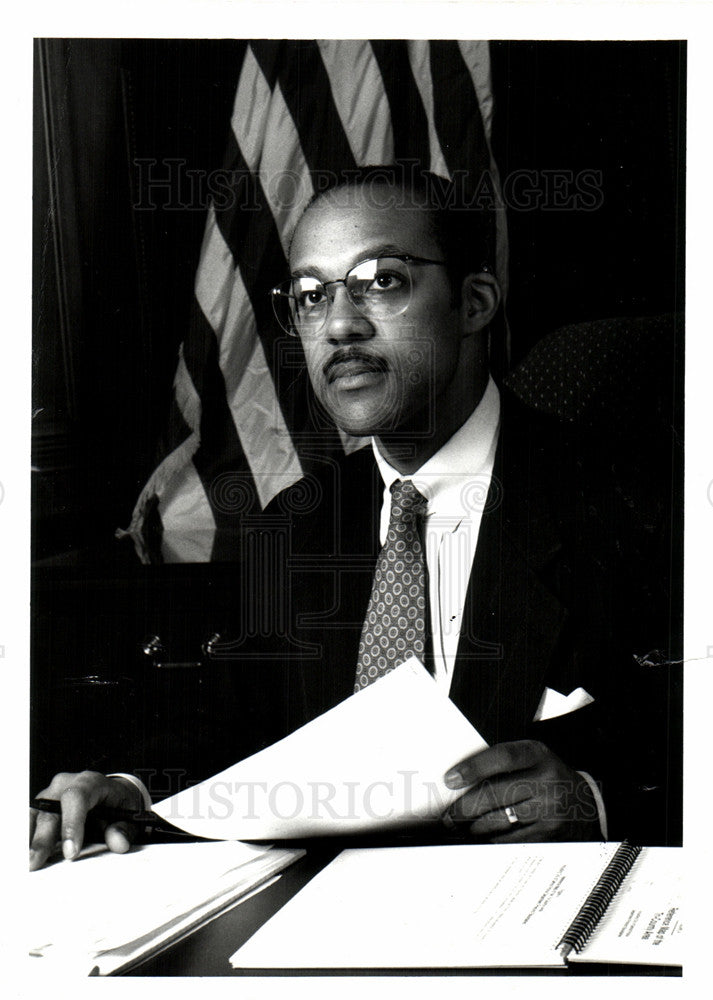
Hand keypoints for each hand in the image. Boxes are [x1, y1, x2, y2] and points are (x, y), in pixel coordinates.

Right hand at [29, 771, 143, 870]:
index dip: (72, 824)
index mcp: (91, 782)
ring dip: (30, 840)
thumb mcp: (129, 814)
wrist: (111, 795)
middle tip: (36, 863)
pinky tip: (27, 856)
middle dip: (43, 838)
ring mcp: (51, 795)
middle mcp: (66, 784)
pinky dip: (28, 839)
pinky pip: (30, 821)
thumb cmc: (118, 804)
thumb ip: (124, 828)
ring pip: (35, 815)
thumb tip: (118, 842)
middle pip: (50, 809)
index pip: (77, 797)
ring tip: (28, 863)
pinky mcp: (41, 807)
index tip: (71, 852)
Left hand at [443, 740, 601, 841]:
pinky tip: (485, 836)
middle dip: (465, 807)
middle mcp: (546, 780)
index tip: (451, 779)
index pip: (502, 757)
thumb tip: (460, 781)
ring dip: (475, 826)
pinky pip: (511, 839)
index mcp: (538, 755)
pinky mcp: (550, 834)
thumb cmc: (547, 776)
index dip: (474, 768)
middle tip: (449, 815)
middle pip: (496, 794)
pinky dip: (493, 839)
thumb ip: (502, 765)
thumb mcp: (531, 759)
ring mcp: (550, 809)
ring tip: (463, 826)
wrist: (585, 803)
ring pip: (500, 820)